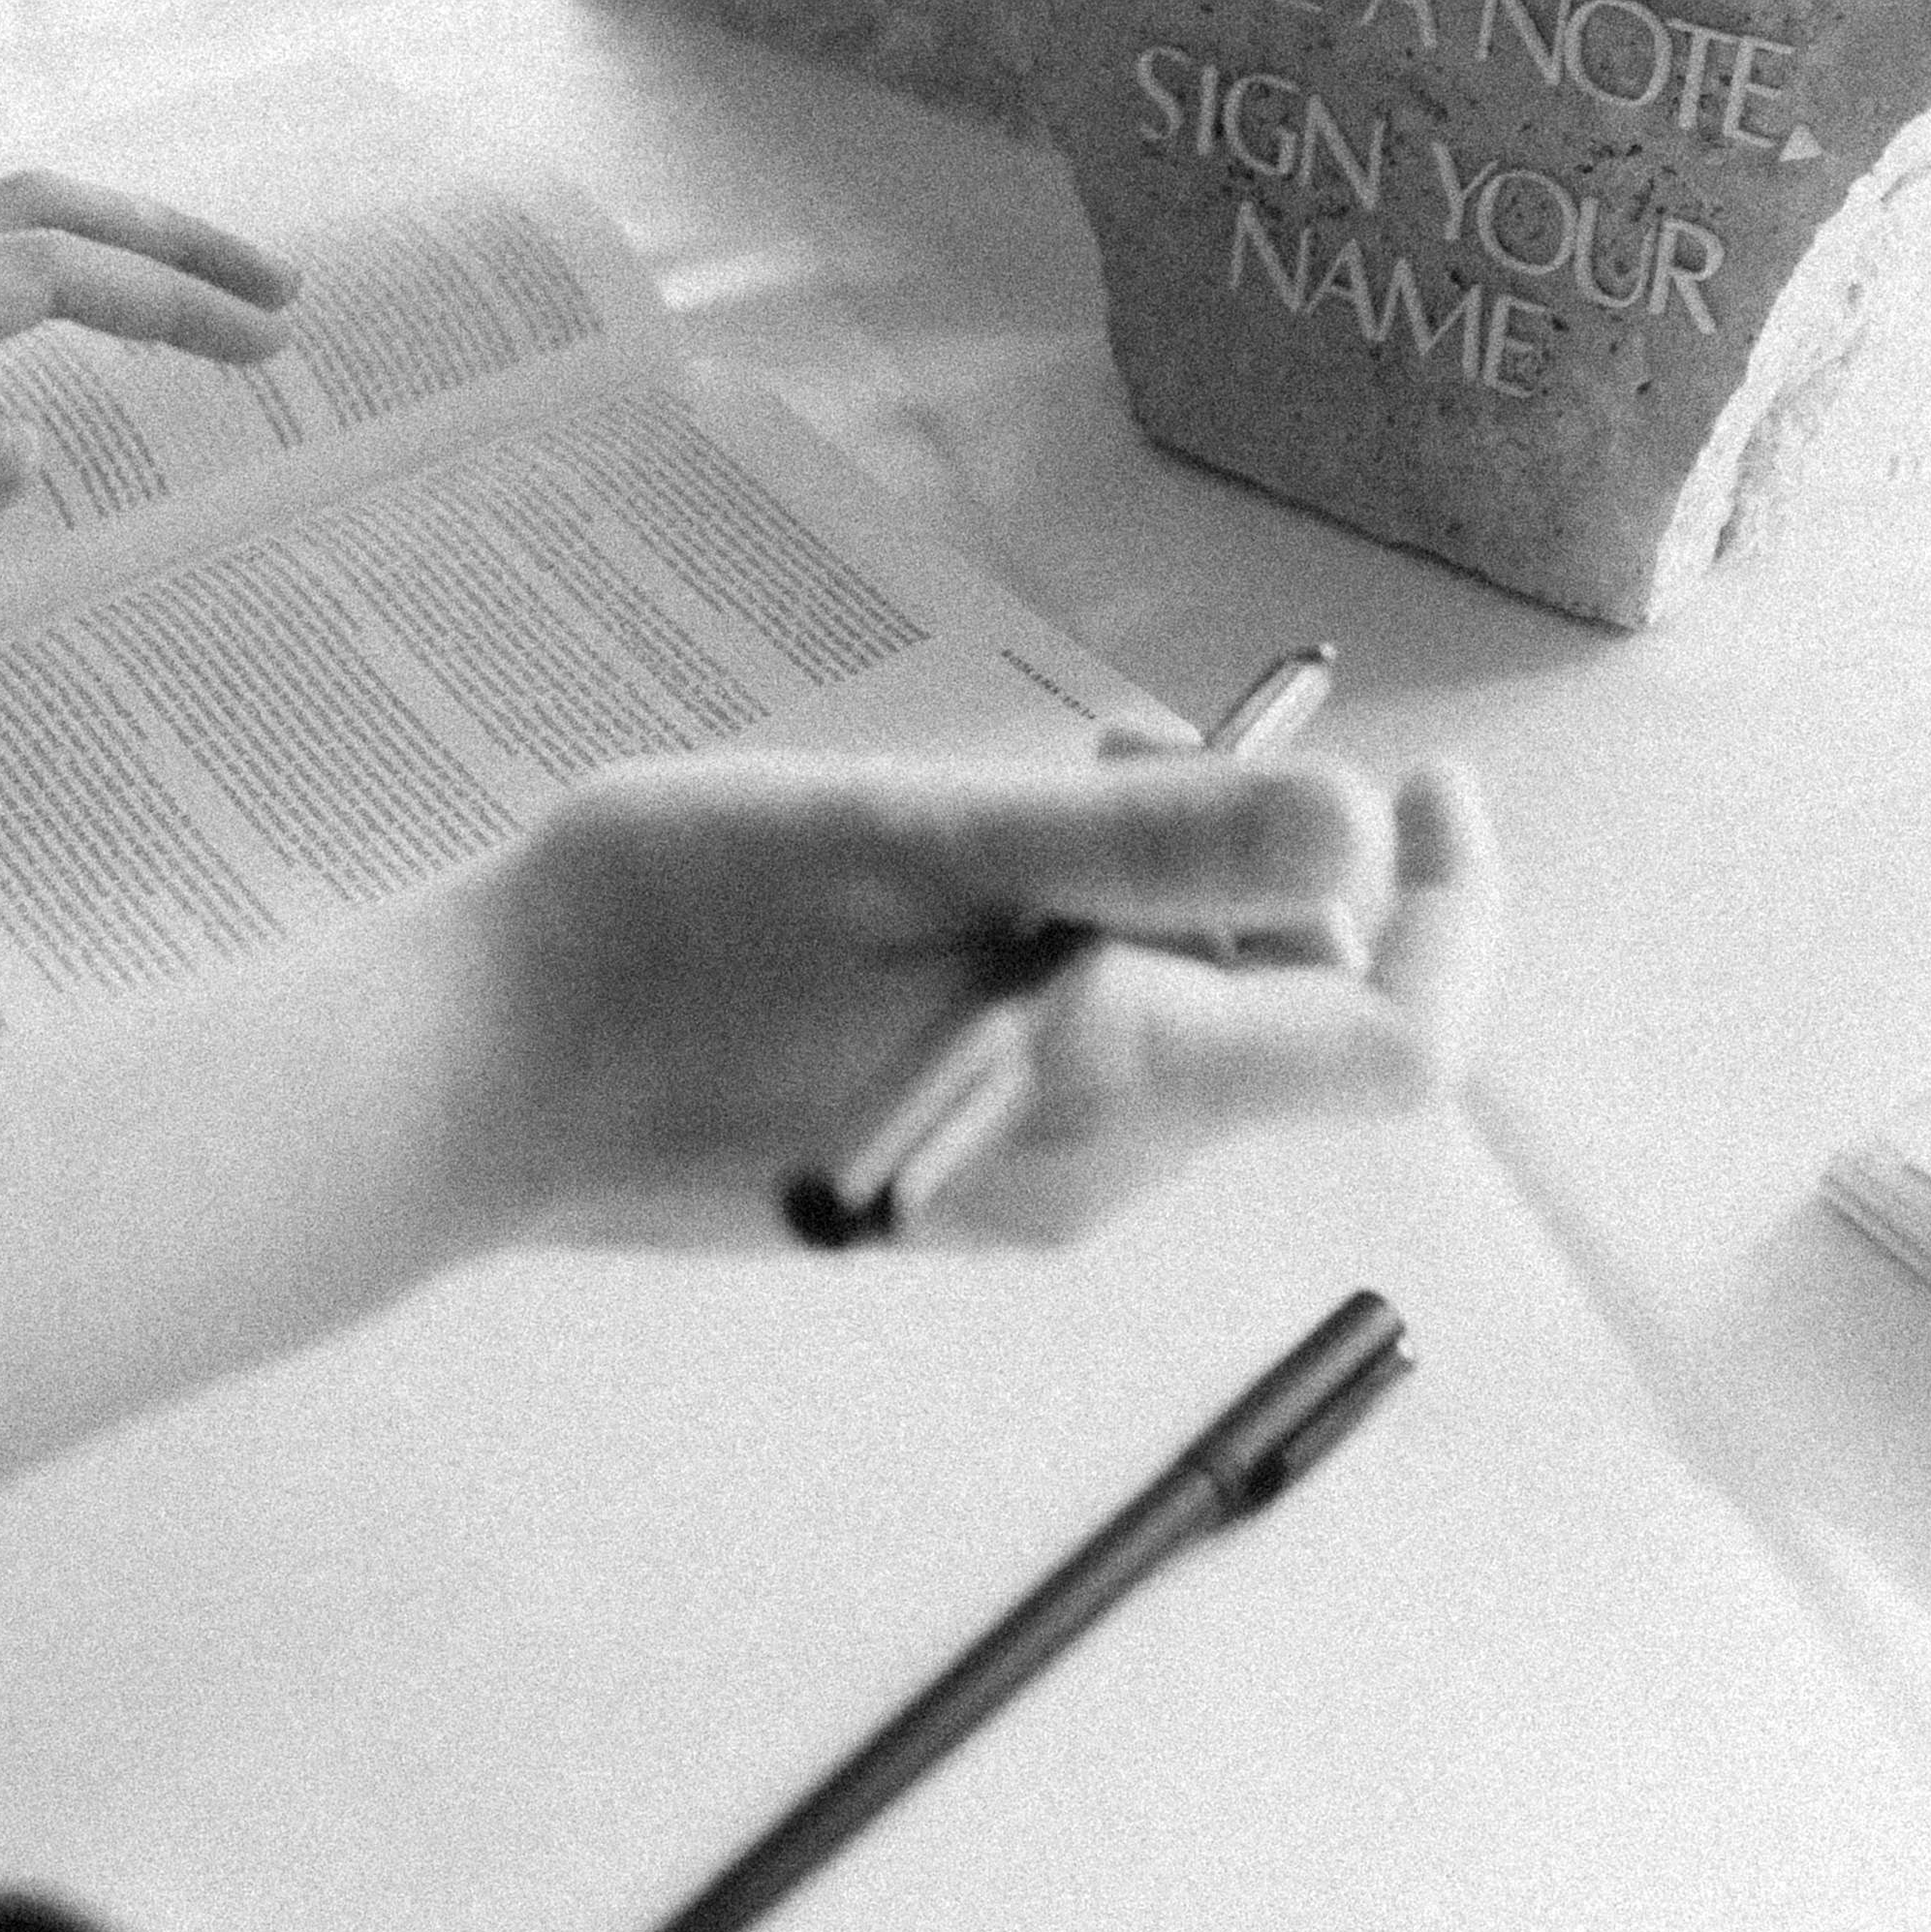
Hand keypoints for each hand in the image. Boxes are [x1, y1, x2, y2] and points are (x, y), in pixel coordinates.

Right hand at [473, 755, 1500, 1246]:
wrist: (475, 1083)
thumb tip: (1363, 828)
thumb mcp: (921, 842)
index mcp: (1117, 1083)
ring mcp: (1015, 1188)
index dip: (1455, 911)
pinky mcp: (940, 1177)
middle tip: (1129, 742)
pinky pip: (1087, 1059)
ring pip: (1183, 1029)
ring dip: (1163, 895)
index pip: (1397, 1041)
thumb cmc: (672, 933)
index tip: (1427, 780)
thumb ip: (1152, 845)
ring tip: (1022, 795)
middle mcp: (1094, 1168)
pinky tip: (951, 881)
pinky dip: (1081, 948)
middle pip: (1289, 1021)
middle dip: (1269, 865)